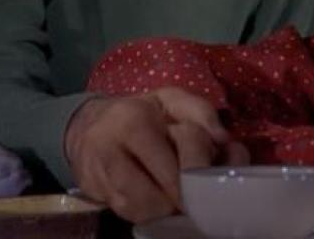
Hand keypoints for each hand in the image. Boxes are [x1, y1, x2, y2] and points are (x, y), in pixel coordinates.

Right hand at [64, 87, 246, 221]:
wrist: (89, 126)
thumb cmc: (142, 114)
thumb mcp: (172, 100)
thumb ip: (201, 111)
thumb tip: (223, 139)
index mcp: (134, 120)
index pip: (169, 158)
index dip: (196, 172)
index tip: (209, 176)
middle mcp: (110, 147)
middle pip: (155, 191)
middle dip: (182, 195)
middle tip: (196, 193)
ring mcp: (97, 172)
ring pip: (139, 207)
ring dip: (163, 208)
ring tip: (175, 195)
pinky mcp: (92, 193)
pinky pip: (125, 213)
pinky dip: (146, 212)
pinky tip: (156, 199)